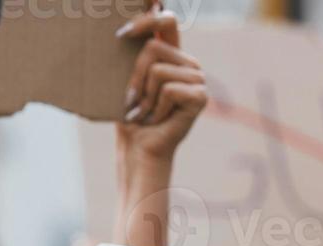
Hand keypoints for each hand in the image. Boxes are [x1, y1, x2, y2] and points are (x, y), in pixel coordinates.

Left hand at [115, 4, 206, 165]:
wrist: (139, 149)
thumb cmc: (130, 116)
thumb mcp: (126, 80)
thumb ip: (131, 54)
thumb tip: (124, 28)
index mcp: (172, 55)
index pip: (167, 21)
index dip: (147, 20)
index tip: (121, 34)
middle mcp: (188, 64)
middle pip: (153, 48)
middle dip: (135, 76)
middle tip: (133, 101)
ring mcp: (197, 79)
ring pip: (157, 70)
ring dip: (144, 96)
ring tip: (146, 112)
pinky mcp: (200, 97)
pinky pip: (168, 89)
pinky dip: (156, 107)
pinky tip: (158, 119)